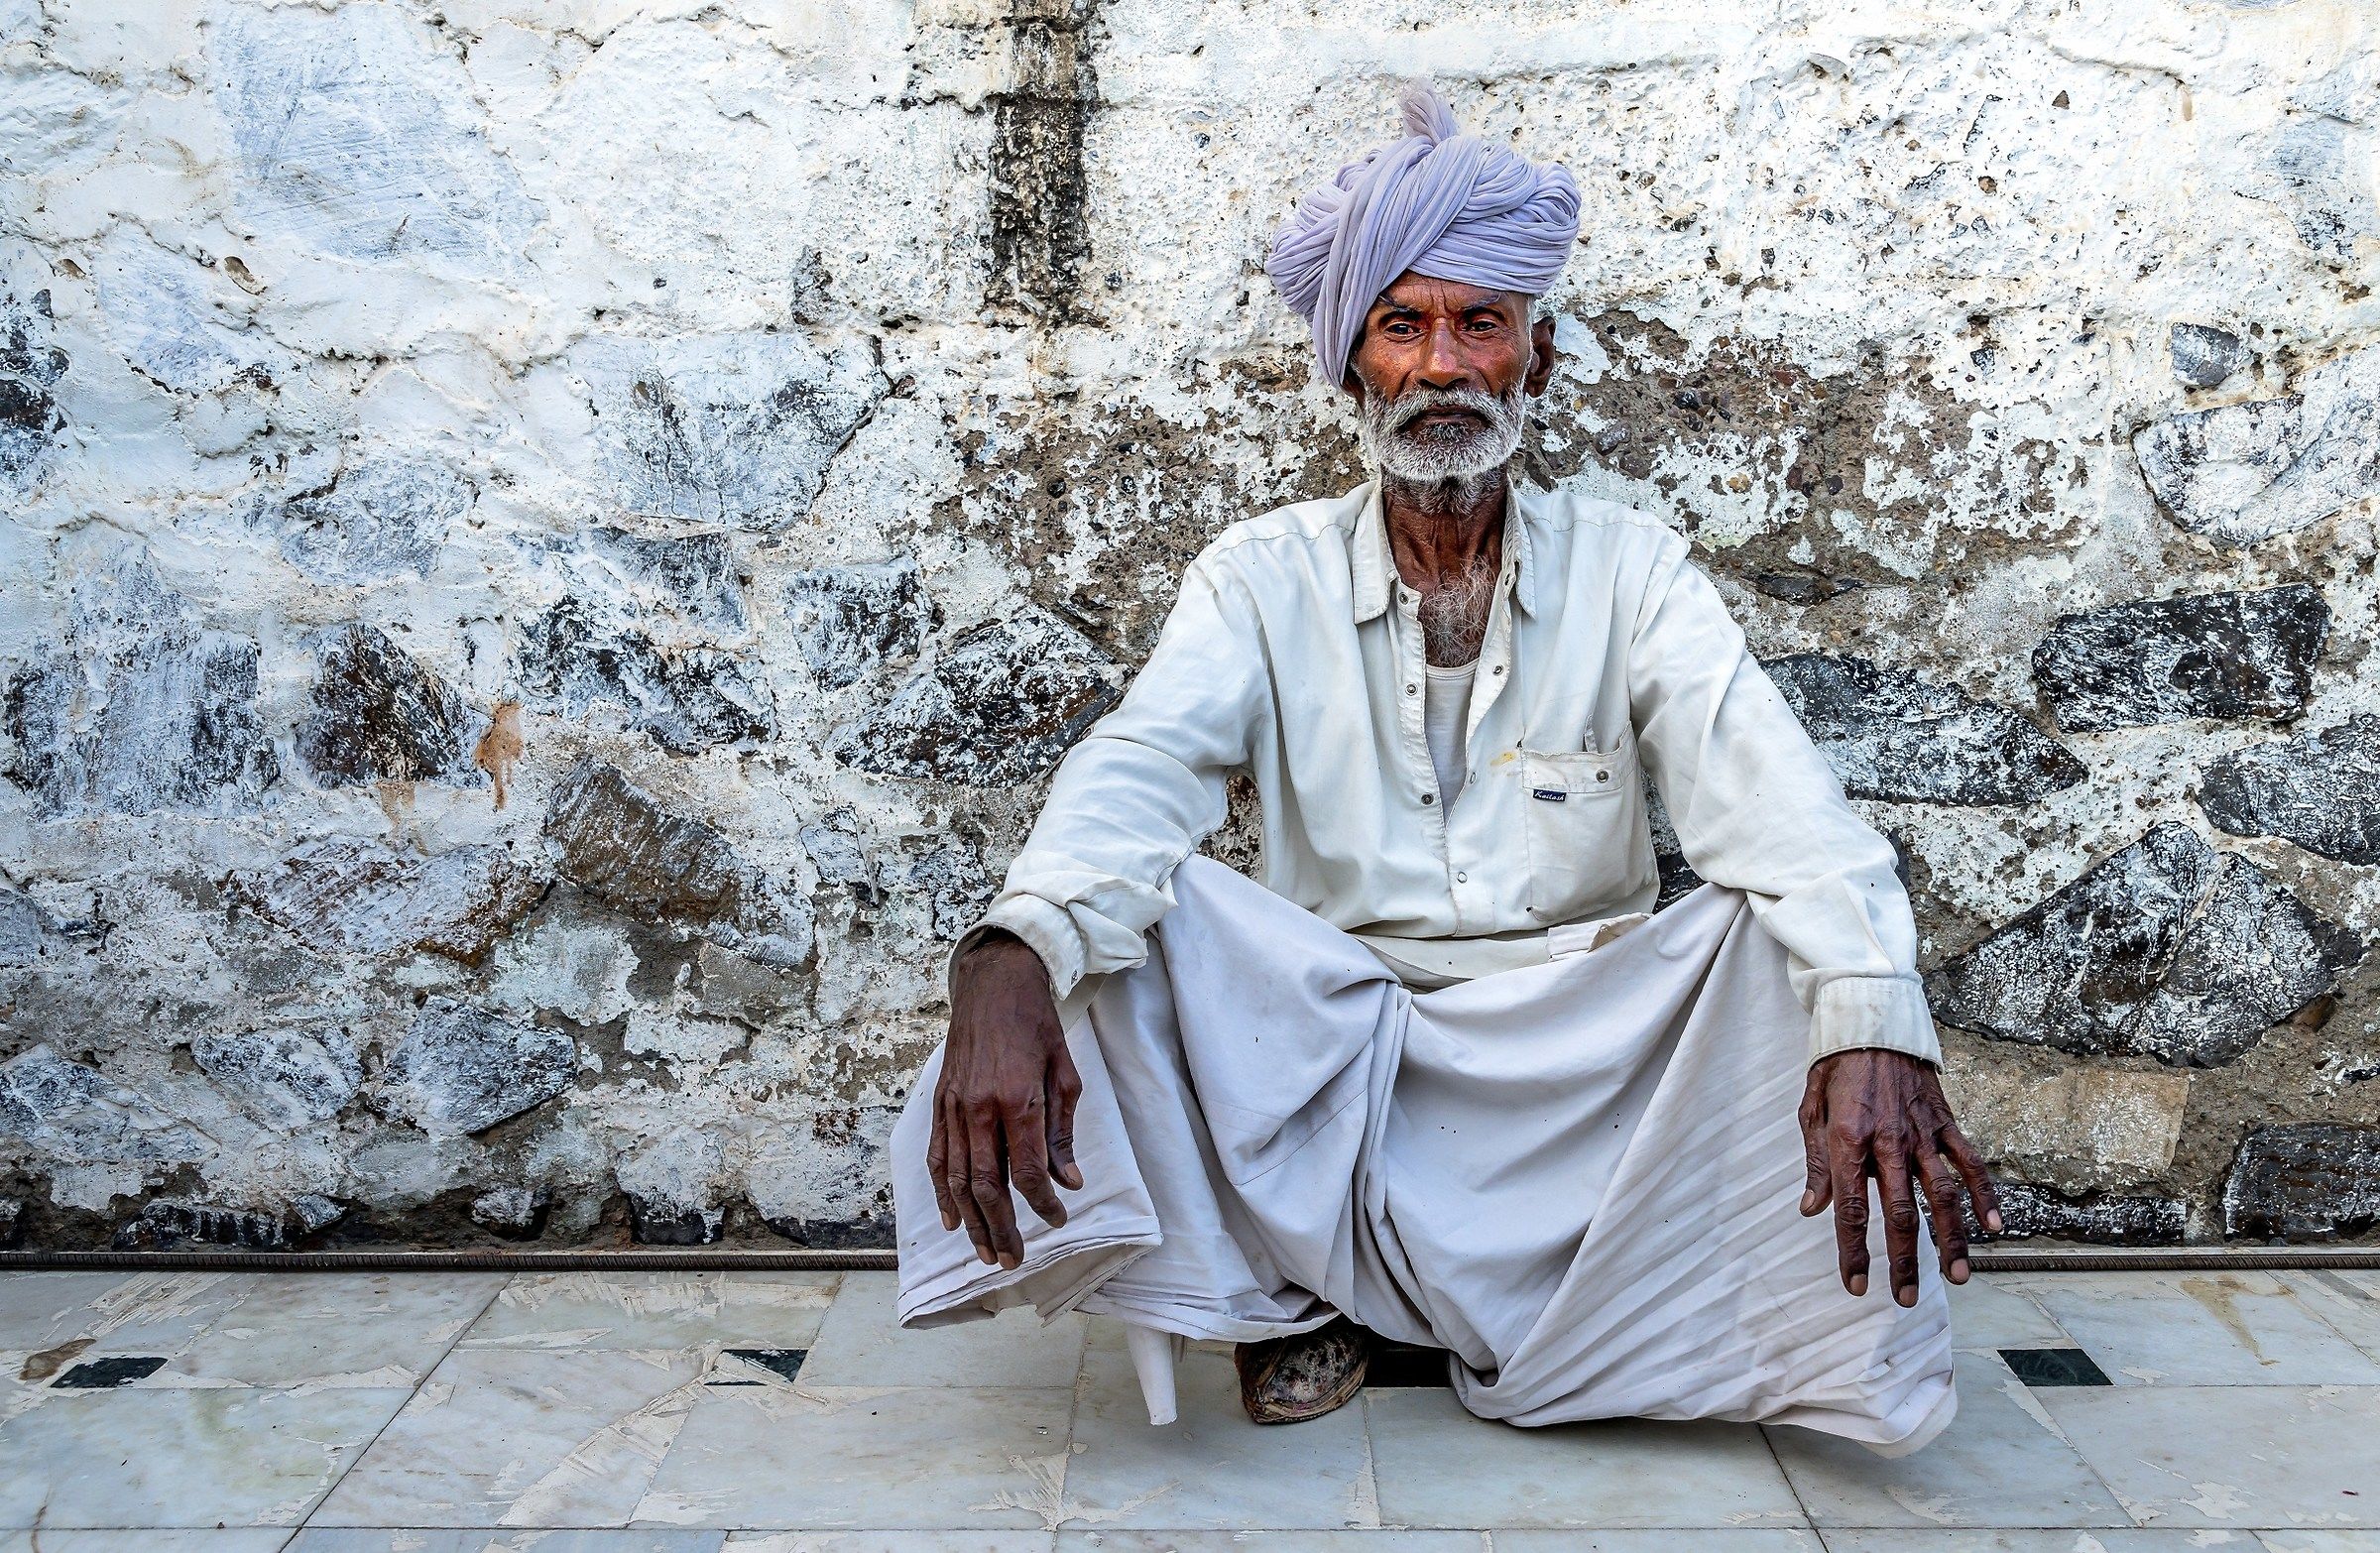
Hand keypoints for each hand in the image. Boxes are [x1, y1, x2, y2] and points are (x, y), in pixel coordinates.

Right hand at [927, 930, 1084, 1268]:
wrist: (993, 985)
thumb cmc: (1036, 1026)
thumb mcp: (1065, 1074)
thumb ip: (1063, 1132)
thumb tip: (1069, 1180)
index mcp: (1017, 1099)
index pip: (1027, 1169)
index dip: (1042, 1203)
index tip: (1057, 1220)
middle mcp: (979, 1108)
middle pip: (986, 1185)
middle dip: (1001, 1228)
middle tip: (1013, 1260)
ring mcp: (954, 1107)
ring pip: (958, 1179)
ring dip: (971, 1222)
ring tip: (985, 1252)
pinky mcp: (939, 1104)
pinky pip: (938, 1157)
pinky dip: (942, 1193)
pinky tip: (952, 1219)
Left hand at [1797, 1049, 2001, 1305]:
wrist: (1874, 1021)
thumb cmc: (1836, 1068)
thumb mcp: (1809, 1110)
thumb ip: (1814, 1163)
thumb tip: (1813, 1210)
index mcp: (1848, 1140)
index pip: (1852, 1209)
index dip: (1853, 1251)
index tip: (1856, 1285)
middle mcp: (1888, 1142)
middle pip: (1899, 1213)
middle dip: (1903, 1261)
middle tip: (1905, 1298)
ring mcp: (1922, 1134)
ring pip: (1942, 1197)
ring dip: (1951, 1240)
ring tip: (1957, 1278)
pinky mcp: (1945, 1124)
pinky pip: (1971, 1165)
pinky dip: (1985, 1196)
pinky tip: (1994, 1229)